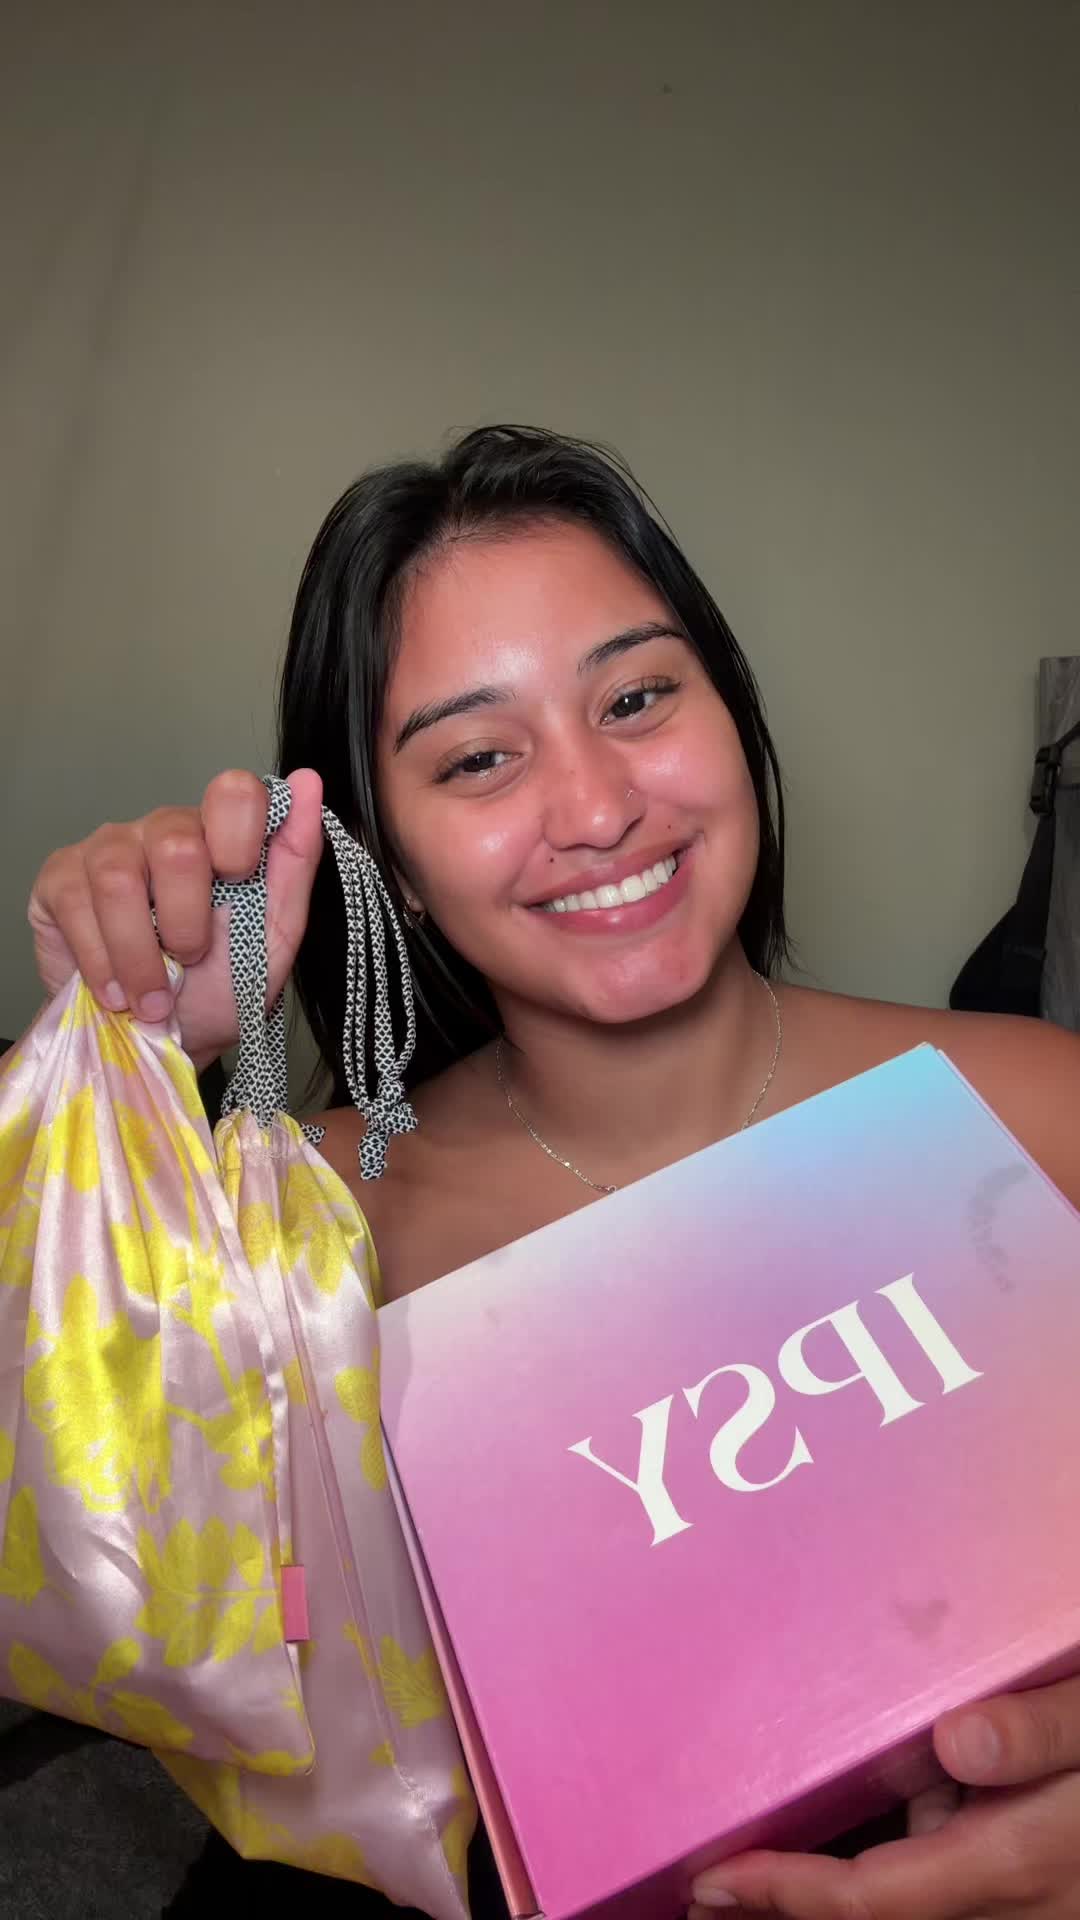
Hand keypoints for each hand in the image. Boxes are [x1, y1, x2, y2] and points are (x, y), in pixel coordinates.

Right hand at [28, 768, 323, 1063]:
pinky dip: (101, 962)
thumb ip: (295, 861)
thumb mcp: (274, 936)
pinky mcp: (61, 878)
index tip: (238, 884)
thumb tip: (309, 783)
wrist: (160, 1044)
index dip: (238, 837)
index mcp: (222, 835)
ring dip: (140, 955)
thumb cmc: (219, 988)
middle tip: (191, 959)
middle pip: (177, 844)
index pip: (234, 792)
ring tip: (151, 996)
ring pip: (119, 877)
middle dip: (187, 921)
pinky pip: (76, 903)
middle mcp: (164, 830)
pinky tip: (114, 989)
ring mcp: (108, 848)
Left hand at [689, 1672, 1079, 1917]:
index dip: (790, 1896)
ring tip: (866, 1801)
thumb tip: (960, 1742)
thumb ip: (1051, 1727)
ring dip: (877, 1876)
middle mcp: (1038, 1911)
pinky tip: (953, 1783)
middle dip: (806, 1903)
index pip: (882, 1900)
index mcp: (1035, 1861)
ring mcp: (1050, 1916)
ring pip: (930, 1910)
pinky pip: (973, 1896)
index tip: (713, 1884)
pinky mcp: (1050, 1898)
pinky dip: (932, 1862)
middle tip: (721, 1886)